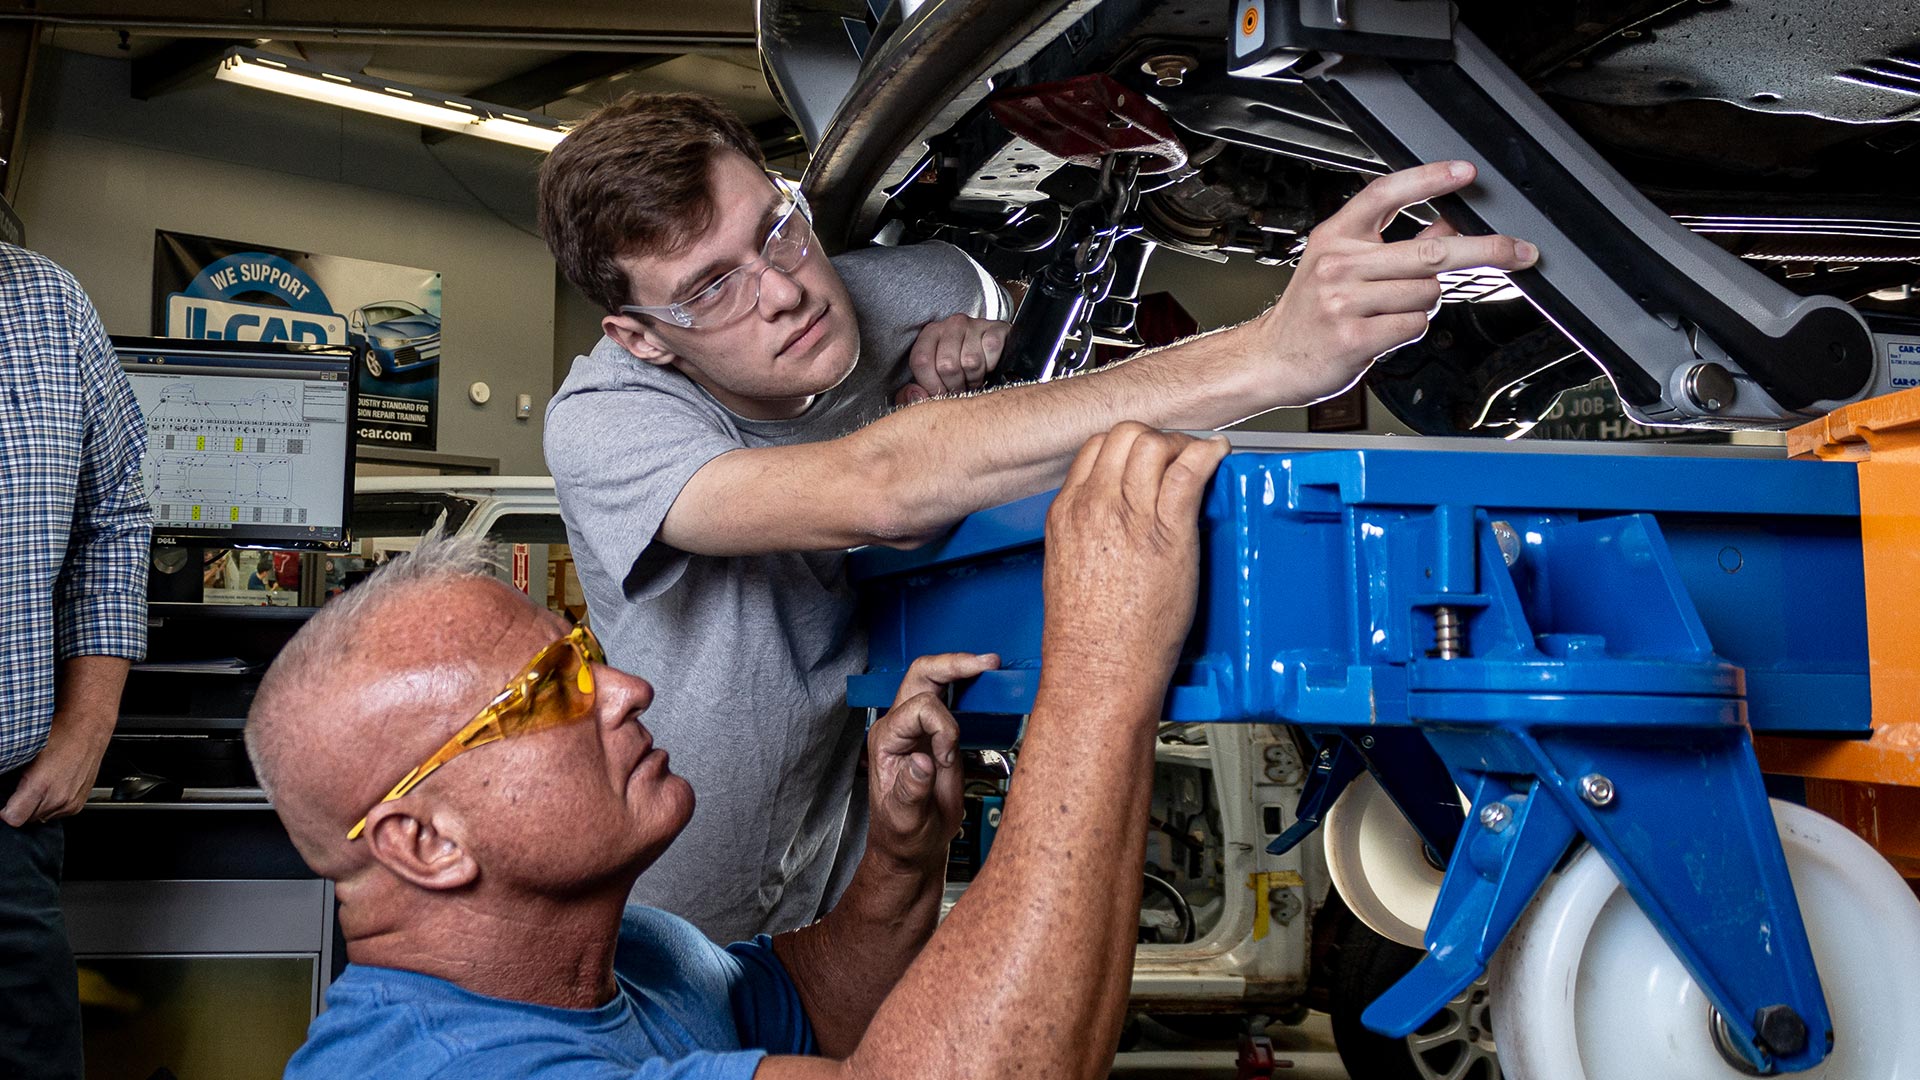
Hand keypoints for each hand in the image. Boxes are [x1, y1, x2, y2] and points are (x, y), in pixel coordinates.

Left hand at [1, 709, 113, 826]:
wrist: (89, 729)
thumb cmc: (60, 735)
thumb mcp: (27, 754)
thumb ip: (12, 780)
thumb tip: (4, 793)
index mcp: (40, 786)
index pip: (13, 818)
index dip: (6, 811)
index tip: (6, 803)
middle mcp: (58, 798)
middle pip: (27, 820)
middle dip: (23, 807)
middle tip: (26, 787)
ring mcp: (70, 802)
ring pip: (42, 818)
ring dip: (38, 806)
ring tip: (43, 784)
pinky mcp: (79, 803)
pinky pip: (57, 814)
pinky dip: (53, 804)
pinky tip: (55, 786)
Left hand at [865, 651, 999, 870]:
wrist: (911, 844)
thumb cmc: (904, 834)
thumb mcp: (905, 820)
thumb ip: (911, 792)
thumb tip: (922, 761)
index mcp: (886, 741)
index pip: (920, 709)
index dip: (944, 729)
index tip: (948, 759)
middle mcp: (898, 726)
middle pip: (921, 675)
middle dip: (953, 664)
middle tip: (986, 663)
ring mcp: (916, 725)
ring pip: (932, 677)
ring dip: (961, 667)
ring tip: (989, 664)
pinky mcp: (935, 730)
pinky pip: (948, 694)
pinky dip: (967, 682)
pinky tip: (983, 680)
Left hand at [895, 315, 1009, 403]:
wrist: (996, 353)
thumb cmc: (961, 369)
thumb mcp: (936, 379)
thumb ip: (919, 392)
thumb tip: (914, 395)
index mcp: (930, 334)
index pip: (922, 361)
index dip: (931, 385)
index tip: (941, 394)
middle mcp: (951, 325)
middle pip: (947, 365)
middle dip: (956, 385)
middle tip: (961, 387)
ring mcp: (975, 324)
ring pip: (971, 362)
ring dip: (975, 378)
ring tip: (974, 378)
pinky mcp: (997, 328)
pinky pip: (991, 350)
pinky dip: (991, 366)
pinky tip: (988, 366)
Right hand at [1042, 423, 1228, 687]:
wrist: (1099, 670)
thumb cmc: (1086, 637)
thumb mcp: (1067, 569)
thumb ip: (1085, 533)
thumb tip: (1109, 518)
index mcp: (1067, 514)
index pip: (1095, 450)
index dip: (1125, 447)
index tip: (1144, 459)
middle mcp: (1095, 506)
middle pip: (1124, 436)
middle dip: (1154, 440)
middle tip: (1174, 459)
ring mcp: (1130, 516)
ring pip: (1153, 444)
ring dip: (1179, 446)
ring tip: (1195, 462)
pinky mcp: (1167, 532)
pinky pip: (1189, 472)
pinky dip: (1208, 455)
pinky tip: (1219, 456)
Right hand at [1256, 160, 1537, 403]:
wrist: (1273, 359)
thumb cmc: (1309, 313)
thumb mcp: (1341, 266)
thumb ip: (1393, 244)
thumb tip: (1449, 226)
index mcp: (1335, 236)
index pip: (1385, 193)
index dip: (1429, 179)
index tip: (1465, 172)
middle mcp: (1338, 264)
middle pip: (1429, 251)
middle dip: (1485, 250)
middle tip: (1519, 250)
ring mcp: (1344, 301)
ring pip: (1426, 294)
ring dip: (1425, 304)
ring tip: (1391, 311)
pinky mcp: (1355, 337)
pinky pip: (1414, 326)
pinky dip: (1410, 329)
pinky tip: (1383, 331)